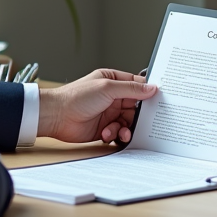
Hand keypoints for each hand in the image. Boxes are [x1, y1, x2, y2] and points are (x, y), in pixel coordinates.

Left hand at [37, 69, 157, 143]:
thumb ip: (131, 89)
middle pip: (136, 107)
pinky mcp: (104, 128)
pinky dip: (116, 135)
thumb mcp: (107, 88)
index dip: (148, 93)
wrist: (57, 116)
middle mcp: (113, 97)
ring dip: (127, 128)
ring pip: (128, 122)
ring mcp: (109, 113)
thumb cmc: (77, 96)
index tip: (160, 100)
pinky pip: (118, 133)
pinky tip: (108, 134)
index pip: (137, 86)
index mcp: (113, 81)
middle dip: (139, 116)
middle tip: (143, 122)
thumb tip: (152, 88)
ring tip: (122, 131)